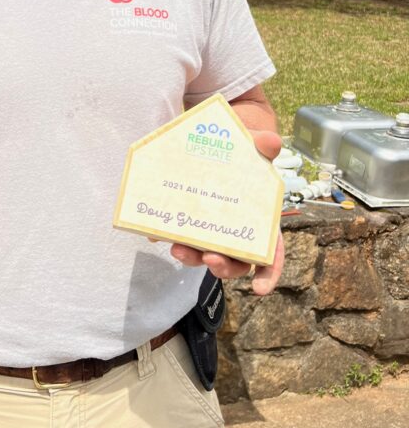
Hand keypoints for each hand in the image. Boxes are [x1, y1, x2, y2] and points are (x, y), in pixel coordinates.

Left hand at [164, 128, 284, 295]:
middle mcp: (237, 231)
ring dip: (191, 258)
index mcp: (261, 220)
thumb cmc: (244, 148)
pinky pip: (179, 234)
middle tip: (209, 258)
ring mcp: (211, 228)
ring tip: (177, 247)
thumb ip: (263, 143)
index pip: (270, 254)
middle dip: (222, 267)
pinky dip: (168, 236)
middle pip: (235, 261)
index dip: (268, 274)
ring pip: (204, 254)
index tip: (260, 289)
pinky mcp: (187, 220)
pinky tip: (156, 232)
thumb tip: (271, 142)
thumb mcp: (254, 143)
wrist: (219, 138)